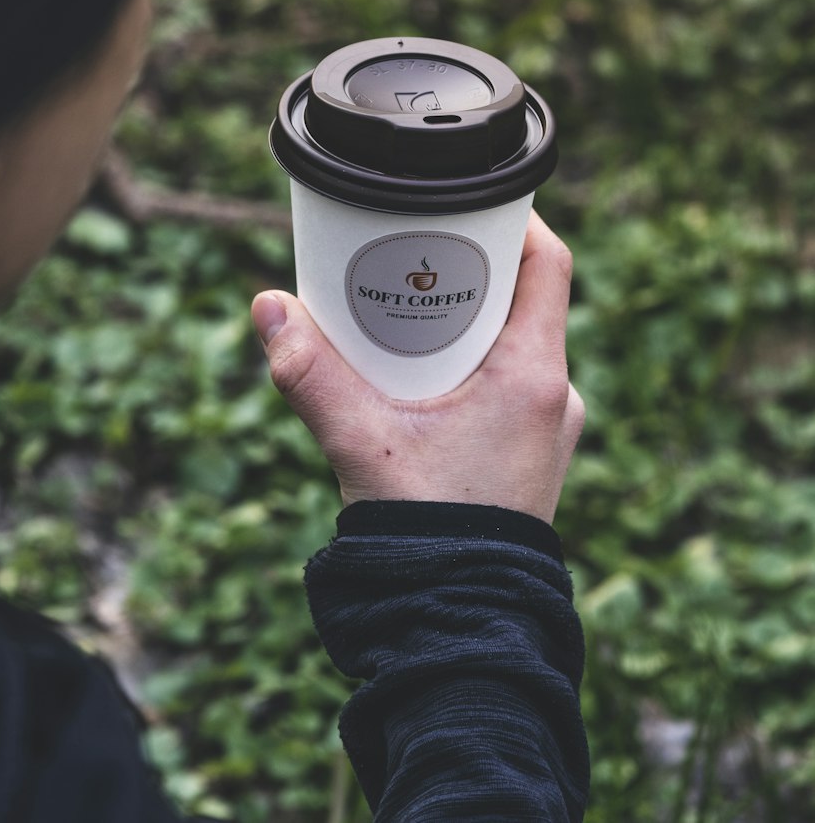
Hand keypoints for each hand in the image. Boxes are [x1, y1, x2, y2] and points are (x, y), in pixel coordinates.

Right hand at [251, 210, 583, 522]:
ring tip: (402, 312)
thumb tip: (269, 307)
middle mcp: (555, 396)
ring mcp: (547, 429)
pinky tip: (414, 377)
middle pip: (520, 299)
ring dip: (461, 322)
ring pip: (509, 345)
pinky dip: (465, 365)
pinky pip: (505, 385)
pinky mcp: (529, 456)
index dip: (514, 219)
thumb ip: (311, 374)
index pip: (549, 264)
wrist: (460, 625)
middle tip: (410, 250)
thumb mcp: (362, 441)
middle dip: (464, 268)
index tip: (470, 197)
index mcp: (535, 376)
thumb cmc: (428, 534)